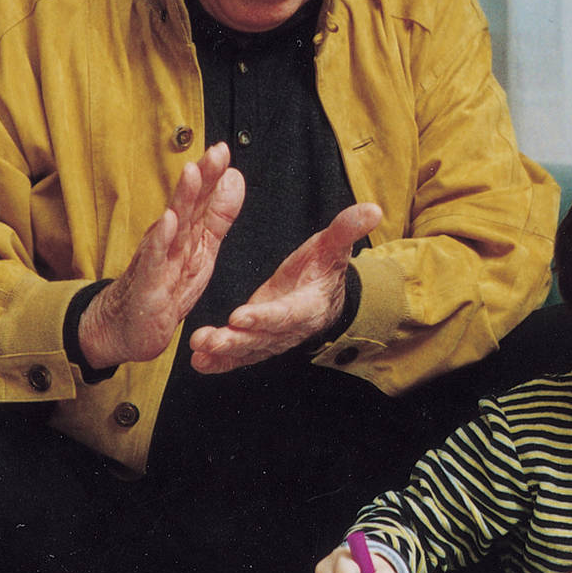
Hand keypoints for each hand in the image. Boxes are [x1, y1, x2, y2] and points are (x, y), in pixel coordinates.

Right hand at [78, 143, 243, 369]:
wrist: (127, 327)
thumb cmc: (165, 286)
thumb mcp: (202, 249)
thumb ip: (218, 215)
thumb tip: (234, 178)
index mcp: (186, 231)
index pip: (201, 198)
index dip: (212, 175)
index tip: (224, 150)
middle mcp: (169, 239)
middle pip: (187, 204)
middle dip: (201, 177)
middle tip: (215, 152)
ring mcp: (157, 259)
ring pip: (172, 225)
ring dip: (182, 199)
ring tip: (192, 173)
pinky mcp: (148, 283)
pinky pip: (155, 259)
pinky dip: (161, 240)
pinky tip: (168, 221)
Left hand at [188, 202, 383, 372]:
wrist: (324, 297)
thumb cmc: (324, 268)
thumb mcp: (334, 246)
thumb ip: (347, 229)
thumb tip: (373, 209)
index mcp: (308, 305)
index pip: (285, 314)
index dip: (264, 318)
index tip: (239, 317)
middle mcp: (290, 329)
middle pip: (262, 338)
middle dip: (236, 341)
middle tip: (209, 341)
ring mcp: (274, 340)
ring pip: (248, 349)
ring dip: (223, 352)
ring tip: (199, 350)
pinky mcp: (259, 343)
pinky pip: (240, 357)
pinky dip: (219, 362)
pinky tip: (198, 362)